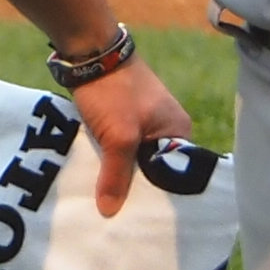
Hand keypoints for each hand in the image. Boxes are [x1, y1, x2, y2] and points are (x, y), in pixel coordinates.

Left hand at [64, 53, 194, 217]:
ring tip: (108, 200)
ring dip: (121, 174)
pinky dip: (111, 161)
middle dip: (137, 188)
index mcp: (179, 131)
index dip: (159, 195)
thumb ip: (116, 175)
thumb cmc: (113, 93)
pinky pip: (122, 148)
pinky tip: (99, 176)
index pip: (176, 173)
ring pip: (135, 159)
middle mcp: (167, 128)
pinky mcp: (124, 119)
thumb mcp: (118, 137)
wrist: (90, 52)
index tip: (142, 217)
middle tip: (121, 213)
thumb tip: (110, 211)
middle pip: (155, 169)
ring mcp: (145, 122)